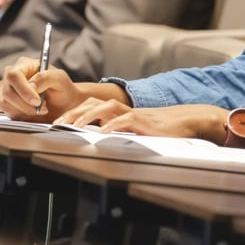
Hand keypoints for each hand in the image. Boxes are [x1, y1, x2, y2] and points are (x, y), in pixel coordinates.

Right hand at [0, 57, 128, 121]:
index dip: (25, 89)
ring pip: (4, 101)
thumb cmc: (68, 91)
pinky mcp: (8, 104)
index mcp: (25, 64)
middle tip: (40, 109)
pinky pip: (6, 111)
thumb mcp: (61, 81)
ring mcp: (9, 89)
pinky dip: (19, 115)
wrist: (70, 106)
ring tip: (41, 109)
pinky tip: (34, 114)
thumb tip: (32, 86)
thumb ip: (46, 78)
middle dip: (23, 102)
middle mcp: (14, 74)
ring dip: (23, 110)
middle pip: (5, 88)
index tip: (38, 100)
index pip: (14, 74)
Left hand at [56, 102, 228, 144]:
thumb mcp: (134, 131)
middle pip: (92, 104)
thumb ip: (118, 132)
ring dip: (87, 116)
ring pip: (105, 108)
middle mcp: (123, 110)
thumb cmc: (162, 130)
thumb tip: (99, 140)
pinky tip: (101, 133)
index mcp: (118, 112)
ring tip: (73, 126)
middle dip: (72, 113)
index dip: (72, 113)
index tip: (56, 124)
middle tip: (56, 125)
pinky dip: (112, 125)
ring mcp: (133, 114)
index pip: (90, 106)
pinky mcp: (144, 122)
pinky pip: (125, 120)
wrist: (187, 122)